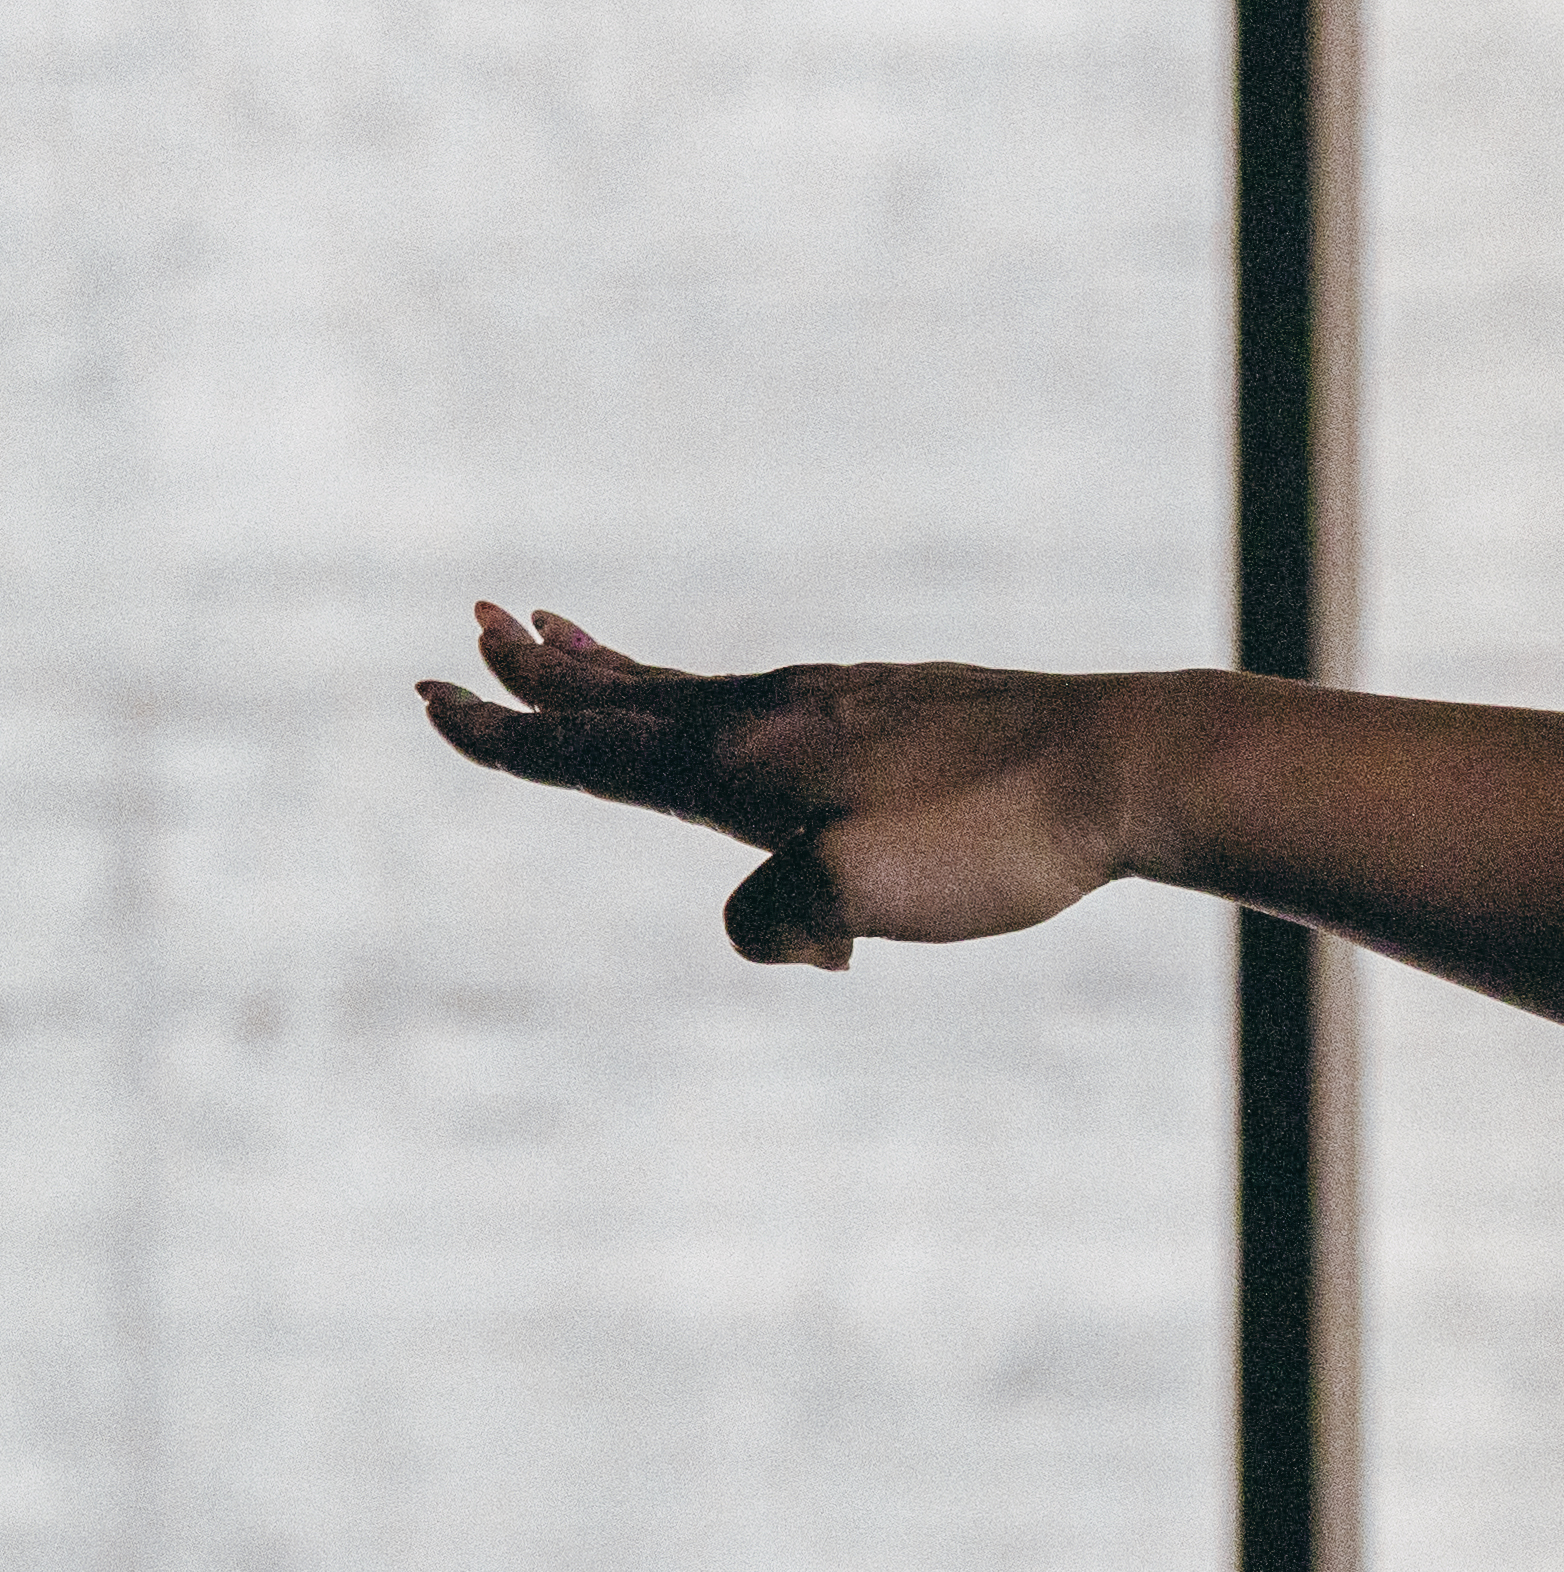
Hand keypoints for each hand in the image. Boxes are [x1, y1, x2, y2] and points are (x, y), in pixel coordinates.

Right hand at [414, 606, 1144, 970]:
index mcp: (742, 763)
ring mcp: (836, 707)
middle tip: (474, 632)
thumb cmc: (996, 839)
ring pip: (695, 689)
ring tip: (561, 636)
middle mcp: (773, 718)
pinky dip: (714, 696)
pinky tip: (740, 712)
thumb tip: (786, 938)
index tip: (432, 702)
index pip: (593, 752)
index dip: (508, 740)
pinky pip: (770, 703)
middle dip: (543, 679)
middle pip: (628, 698)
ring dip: (618, 671)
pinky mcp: (896, 713)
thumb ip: (780, 924)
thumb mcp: (864, 901)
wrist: (1124, 769)